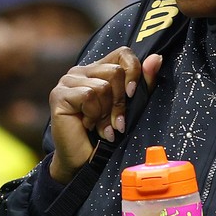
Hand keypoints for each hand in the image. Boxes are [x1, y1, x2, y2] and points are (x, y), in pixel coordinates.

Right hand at [47, 49, 161, 182]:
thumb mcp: (132, 107)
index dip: (133, 71)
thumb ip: (144, 83)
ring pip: (102, 86)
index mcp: (98, 69)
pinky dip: (94, 115)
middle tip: (114, 121)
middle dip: (120, 102)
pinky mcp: (59, 94)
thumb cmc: (109, 134)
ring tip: (100, 125)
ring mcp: (67, 81)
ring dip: (106, 113)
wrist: (86, 162)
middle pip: (115, 71)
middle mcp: (81, 71)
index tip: (133, 95)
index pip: (123, 53)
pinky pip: (88, 95)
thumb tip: (156, 58)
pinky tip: (88, 125)